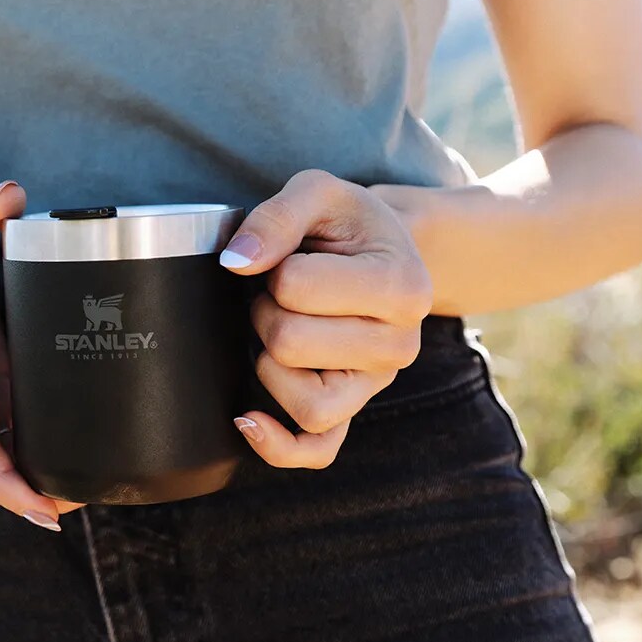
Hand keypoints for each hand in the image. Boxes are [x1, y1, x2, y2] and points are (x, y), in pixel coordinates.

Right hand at [0, 180, 80, 530]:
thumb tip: (9, 196)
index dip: (1, 476)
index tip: (35, 505)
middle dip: (20, 495)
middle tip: (64, 515)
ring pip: (0, 455)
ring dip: (32, 482)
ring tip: (81, 500)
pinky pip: (12, 434)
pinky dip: (37, 455)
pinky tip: (74, 466)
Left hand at [219, 169, 433, 468]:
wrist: (377, 252)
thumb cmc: (345, 224)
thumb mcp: (318, 192)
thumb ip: (276, 216)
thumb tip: (237, 262)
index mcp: (404, 287)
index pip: (294, 287)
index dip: (276, 268)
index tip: (297, 259)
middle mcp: (400, 346)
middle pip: (288, 344)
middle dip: (267, 310)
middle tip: (286, 292)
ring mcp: (374, 385)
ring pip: (301, 400)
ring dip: (270, 359)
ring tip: (285, 325)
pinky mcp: (349, 412)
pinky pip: (316, 449)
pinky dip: (278, 445)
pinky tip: (247, 420)